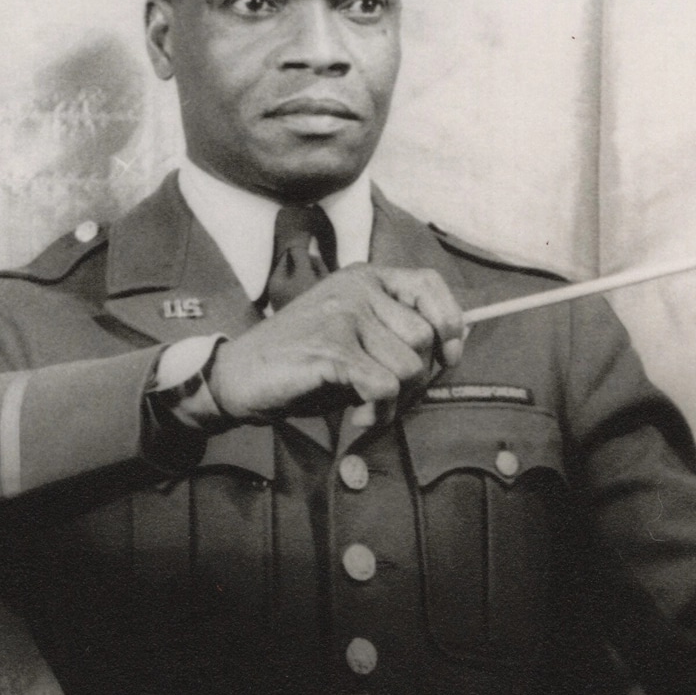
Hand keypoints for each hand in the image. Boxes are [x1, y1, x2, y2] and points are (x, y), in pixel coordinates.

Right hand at [208, 265, 464, 426]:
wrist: (239, 377)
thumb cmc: (303, 363)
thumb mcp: (356, 338)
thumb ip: (398, 336)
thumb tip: (456, 347)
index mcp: (364, 278)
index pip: (429, 283)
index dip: (450, 322)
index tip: (450, 356)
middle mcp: (356, 288)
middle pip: (424, 336)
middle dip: (418, 379)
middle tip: (390, 397)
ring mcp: (342, 315)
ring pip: (409, 365)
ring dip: (397, 400)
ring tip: (368, 407)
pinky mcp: (330, 348)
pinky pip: (384, 386)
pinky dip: (378, 412)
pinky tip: (358, 416)